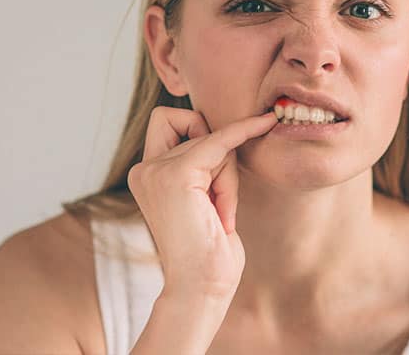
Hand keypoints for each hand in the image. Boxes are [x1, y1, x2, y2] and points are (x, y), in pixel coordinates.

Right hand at [127, 106, 276, 300]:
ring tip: (220, 215)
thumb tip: (223, 130)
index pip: (168, 121)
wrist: (202, 287)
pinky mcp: (176, 175)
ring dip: (228, 177)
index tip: (230, 132)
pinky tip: (264, 122)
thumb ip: (200, 165)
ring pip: (211, 140)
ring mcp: (155, 171)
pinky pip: (220, 140)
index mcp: (146, 175)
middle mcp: (144, 170)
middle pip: (195, 128)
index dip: (196, 125)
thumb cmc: (209, 250)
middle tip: (219, 202)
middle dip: (219, 159)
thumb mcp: (201, 197)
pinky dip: (244, 131)